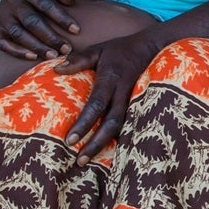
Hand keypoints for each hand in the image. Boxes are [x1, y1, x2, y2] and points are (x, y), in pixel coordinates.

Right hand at [0, 0, 80, 58]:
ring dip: (37, 46)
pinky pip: (4, 44)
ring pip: (19, 34)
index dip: (61, 17)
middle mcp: (13, 2)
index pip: (45, 3)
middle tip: (66, 49)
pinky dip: (18, 51)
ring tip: (53, 56)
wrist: (10, 4)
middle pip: (32, 21)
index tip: (77, 30)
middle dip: (50, 37)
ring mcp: (2, 17)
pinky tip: (33, 58)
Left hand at [56, 32, 156, 156]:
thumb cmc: (120, 49)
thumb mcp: (98, 49)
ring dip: (105, 145)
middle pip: (111, 123)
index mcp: (111, 79)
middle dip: (95, 144)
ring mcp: (133, 101)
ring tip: (87, 160)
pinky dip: (117, 141)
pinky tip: (106, 153)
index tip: (70, 140)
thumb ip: (78, 60)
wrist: (152, 47)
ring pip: (121, 128)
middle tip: (79, 160)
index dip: (84, 124)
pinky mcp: (139, 105)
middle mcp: (123, 93)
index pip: (96, 105)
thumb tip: (56, 69)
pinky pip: (128, 126)